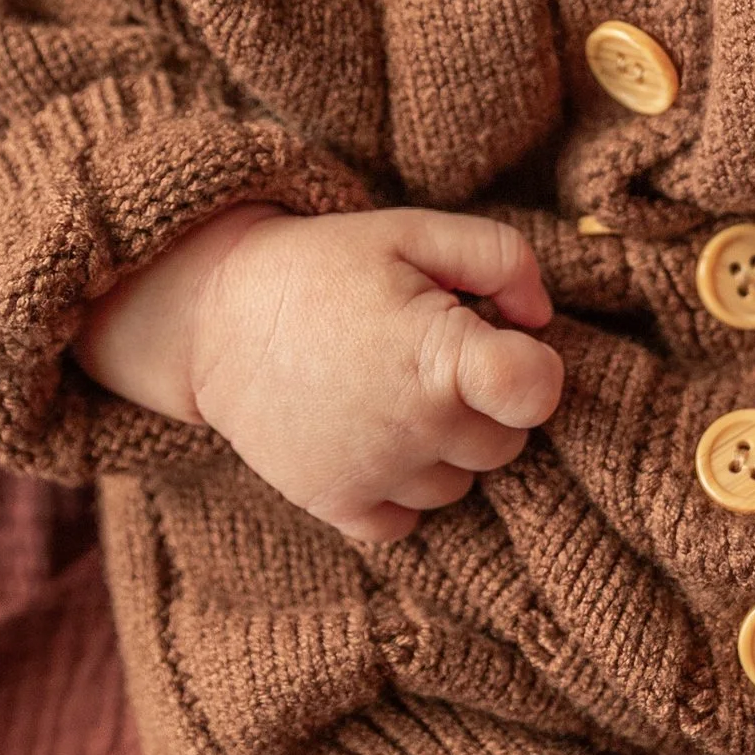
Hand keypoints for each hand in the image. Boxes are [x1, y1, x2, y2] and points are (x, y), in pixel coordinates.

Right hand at [78, 205, 565, 543]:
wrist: (214, 315)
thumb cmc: (324, 267)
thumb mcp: (414, 232)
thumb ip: (501, 258)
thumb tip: (540, 318)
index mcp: (440, 356)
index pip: (539, 391)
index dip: (534, 367)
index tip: (500, 346)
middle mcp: (415, 428)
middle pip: (506, 442)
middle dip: (484, 405)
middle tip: (430, 361)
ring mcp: (375, 474)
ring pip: (460, 485)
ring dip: (442, 448)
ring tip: (392, 394)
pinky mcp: (336, 505)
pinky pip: (407, 522)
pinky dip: (399, 491)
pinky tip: (372, 439)